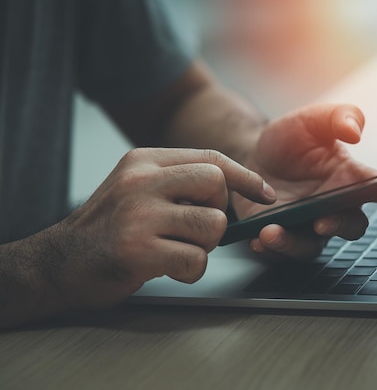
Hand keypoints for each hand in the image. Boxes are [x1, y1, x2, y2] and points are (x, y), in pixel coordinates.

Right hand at [48, 148, 275, 310]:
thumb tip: (232, 188)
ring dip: (204, 246)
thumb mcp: (136, 188)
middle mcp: (141, 181)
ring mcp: (139, 214)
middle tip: (196, 229)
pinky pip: (196, 260)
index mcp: (143, 161)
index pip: (210, 158)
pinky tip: (167, 268)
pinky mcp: (138, 250)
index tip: (264, 193)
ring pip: (213, 225)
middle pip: (216, 184)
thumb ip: (177, 181)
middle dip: (219, 212)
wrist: (58, 263)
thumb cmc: (106, 229)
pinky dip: (191, 270)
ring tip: (176, 249)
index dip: (245, 177)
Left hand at [231, 104, 376, 260]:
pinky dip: (270, 249)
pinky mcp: (283, 235)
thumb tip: (355, 131)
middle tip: (322, 222)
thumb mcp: (311, 120)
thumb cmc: (289, 139)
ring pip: (313, 247)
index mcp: (350, 178)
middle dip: (339, 225)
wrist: (250, 155)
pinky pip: (282, 253)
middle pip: (351, 225)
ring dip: (294, 244)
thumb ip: (337, 118)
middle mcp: (335, 206)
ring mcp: (308, 225)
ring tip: (271, 232)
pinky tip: (258, 238)